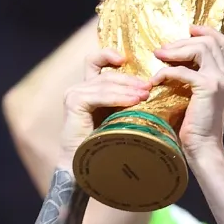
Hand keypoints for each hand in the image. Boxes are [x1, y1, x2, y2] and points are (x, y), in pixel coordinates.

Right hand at [56, 51, 150, 170]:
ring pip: (105, 83)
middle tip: (149, 86)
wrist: (86, 169)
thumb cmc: (104, 147)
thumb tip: (149, 91)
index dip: (109, 54)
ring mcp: (74, 94)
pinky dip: (118, 97)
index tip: (126, 60)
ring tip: (145, 95)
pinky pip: (100, 95)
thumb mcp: (118, 119)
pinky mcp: (74, 102)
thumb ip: (125, 102)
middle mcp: (78, 89)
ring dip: (128, 89)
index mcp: (87, 90)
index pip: (96, 62)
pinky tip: (133, 101)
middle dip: (130, 79)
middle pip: (107, 74)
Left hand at [150, 27, 223, 157]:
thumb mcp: (198, 97)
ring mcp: (219, 80)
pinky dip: (166, 72)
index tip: (189, 29)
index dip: (207, 31)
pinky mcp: (207, 88)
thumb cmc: (196, 127)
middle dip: (183, 41)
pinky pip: (183, 70)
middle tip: (163, 49)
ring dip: (176, 50)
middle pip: (209, 41)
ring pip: (200, 48)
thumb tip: (175, 63)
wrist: (204, 148)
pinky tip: (155, 81)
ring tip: (158, 57)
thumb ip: (195, 79)